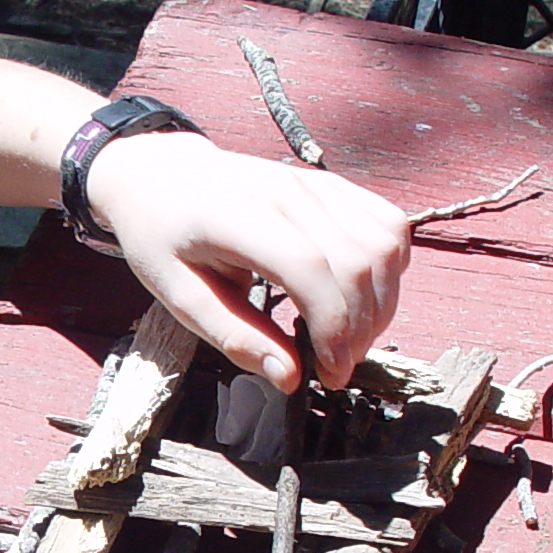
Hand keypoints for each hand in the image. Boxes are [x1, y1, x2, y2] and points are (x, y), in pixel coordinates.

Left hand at [85, 130, 409, 391]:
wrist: (163, 176)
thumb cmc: (164, 237)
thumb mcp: (178, 295)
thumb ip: (234, 335)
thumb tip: (290, 377)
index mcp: (237, 215)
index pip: (310, 268)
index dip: (333, 327)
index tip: (326, 373)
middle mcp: (286, 190)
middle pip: (358, 261)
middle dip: (361, 329)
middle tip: (336, 368)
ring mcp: (315, 183)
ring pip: (385, 243)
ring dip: (381, 304)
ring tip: (348, 338)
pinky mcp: (333, 185)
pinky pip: (388, 225)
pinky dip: (389, 270)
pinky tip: (359, 298)